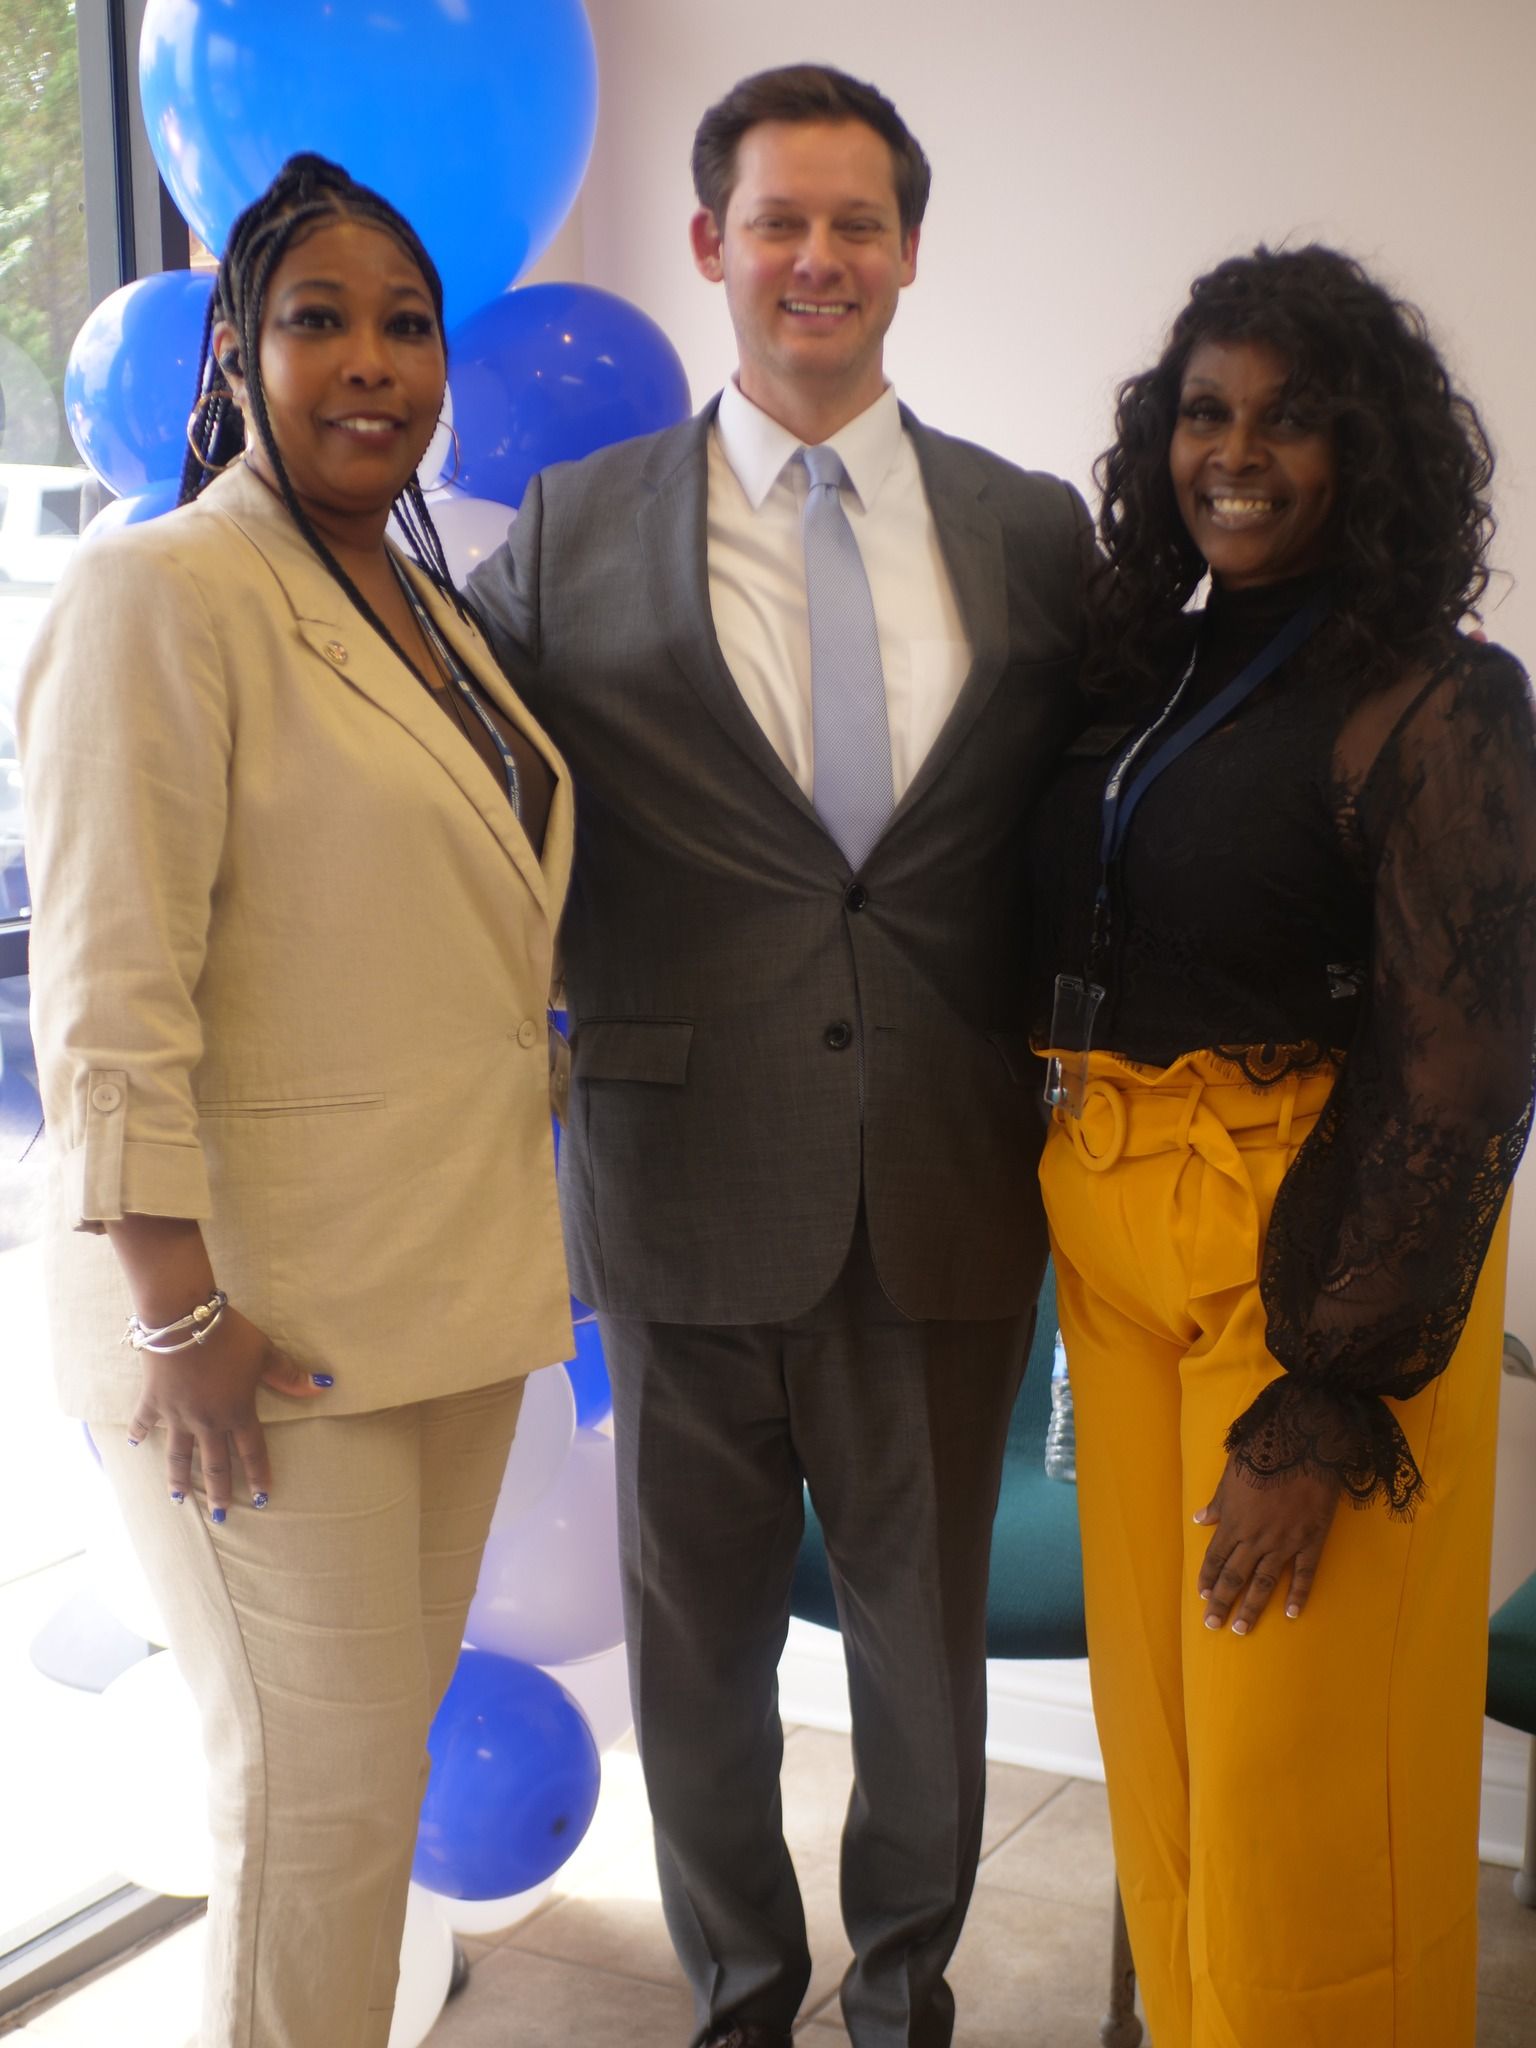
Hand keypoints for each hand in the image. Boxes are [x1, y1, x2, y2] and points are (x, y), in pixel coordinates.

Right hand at [127, 1307, 328, 1519]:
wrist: (183, 1319)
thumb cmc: (229, 1336)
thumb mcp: (265, 1354)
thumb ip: (290, 1375)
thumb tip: (323, 1387)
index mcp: (236, 1413)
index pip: (252, 1452)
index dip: (259, 1475)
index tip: (261, 1498)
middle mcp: (207, 1422)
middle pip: (215, 1464)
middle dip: (219, 1492)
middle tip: (220, 1516)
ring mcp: (177, 1415)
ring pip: (178, 1456)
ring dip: (179, 1478)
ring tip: (179, 1499)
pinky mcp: (153, 1401)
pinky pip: (144, 1422)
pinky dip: (139, 1432)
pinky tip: (136, 1444)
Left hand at [1193, 1455, 1339, 1634]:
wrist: (1302, 1445)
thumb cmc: (1263, 1455)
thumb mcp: (1230, 1476)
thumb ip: (1217, 1503)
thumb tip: (1200, 1519)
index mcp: (1234, 1522)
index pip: (1216, 1558)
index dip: (1208, 1578)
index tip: (1203, 1597)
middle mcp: (1255, 1538)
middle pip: (1235, 1576)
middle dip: (1222, 1602)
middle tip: (1213, 1626)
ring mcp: (1284, 1543)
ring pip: (1264, 1582)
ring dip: (1252, 1607)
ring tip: (1242, 1629)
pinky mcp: (1310, 1541)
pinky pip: (1303, 1574)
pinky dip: (1297, 1594)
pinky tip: (1290, 1613)